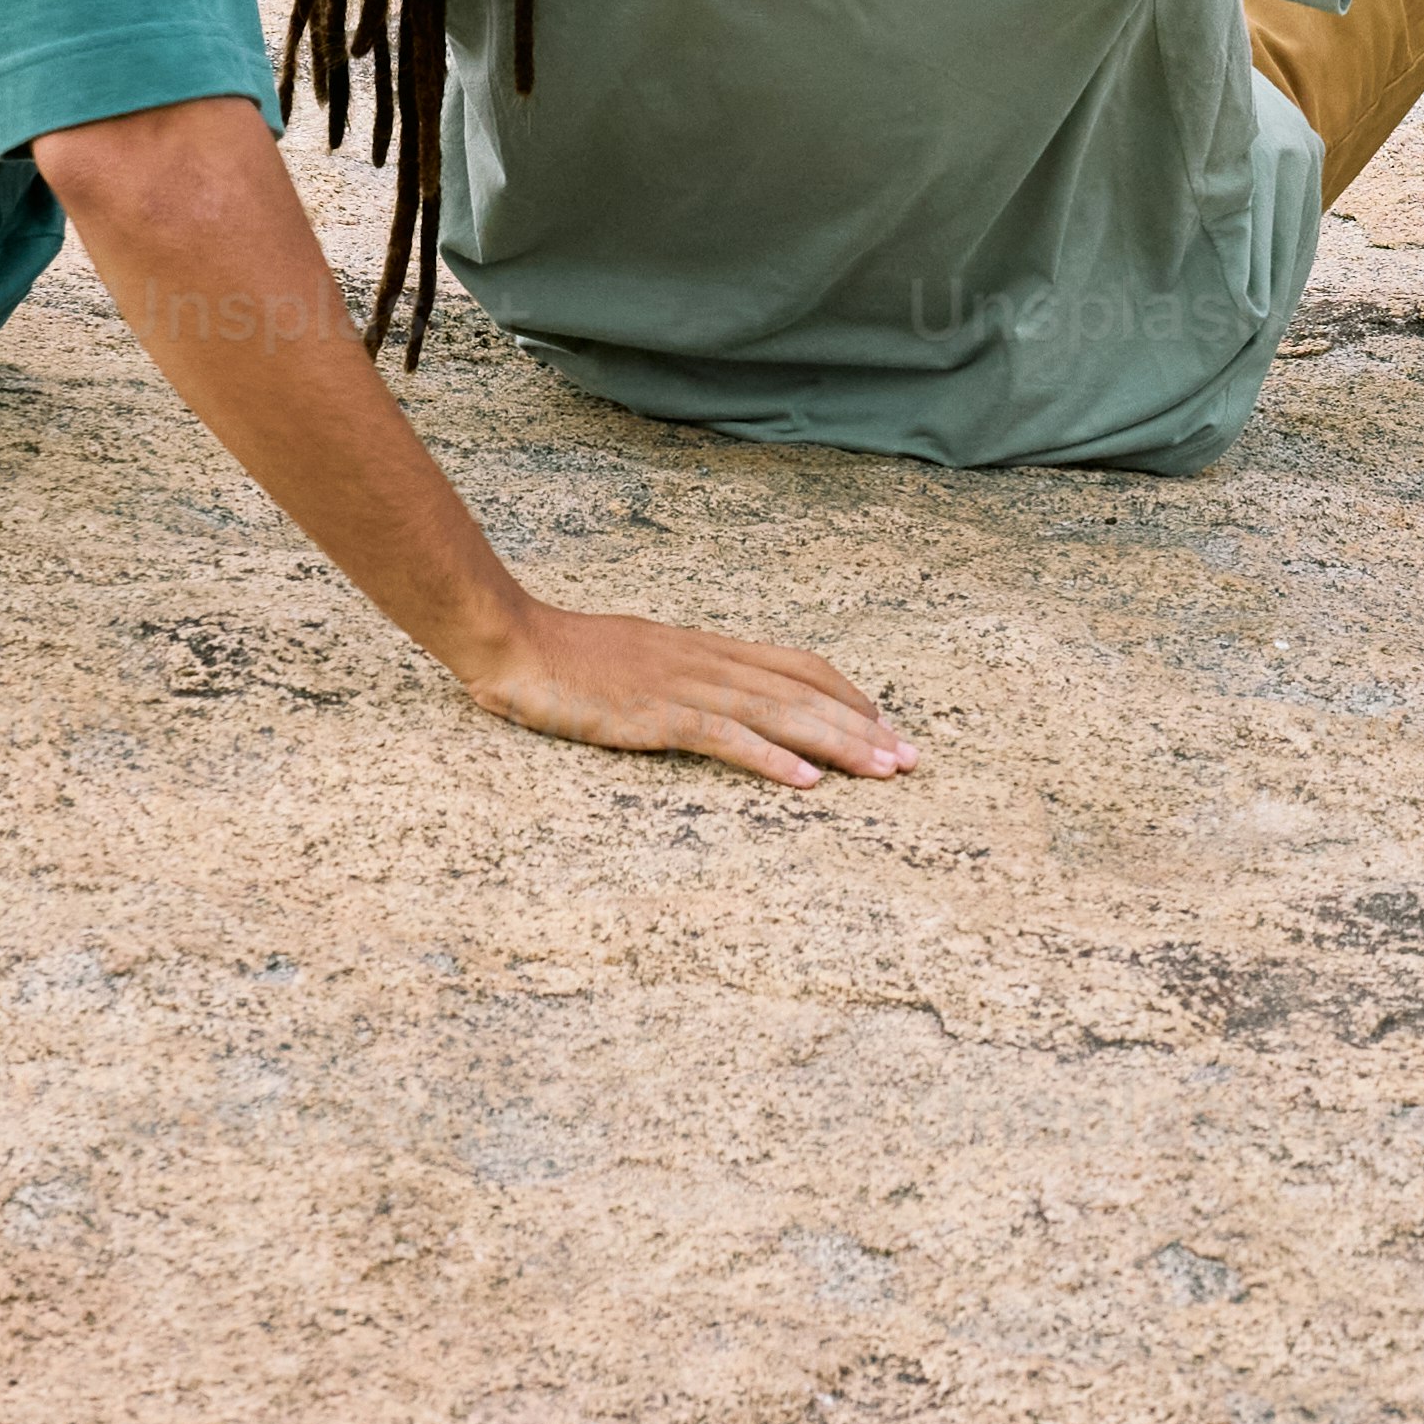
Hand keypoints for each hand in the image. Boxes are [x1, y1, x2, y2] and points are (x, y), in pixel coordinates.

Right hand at [439, 590, 912, 787]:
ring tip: (884, 770)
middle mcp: (709, 662)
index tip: (885, 721)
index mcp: (707, 649)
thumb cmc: (568, 655)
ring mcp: (684, 687)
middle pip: (804, 693)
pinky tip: (806, 782)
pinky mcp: (655, 716)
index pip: (797, 665)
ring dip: (839, 744)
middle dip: (864, 727)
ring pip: (781, 714)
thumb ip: (683, 673)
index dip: (847, 693)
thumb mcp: (642, 658)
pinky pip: (725, 737)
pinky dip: (771, 758)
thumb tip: (719, 695)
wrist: (512, 641)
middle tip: (911, 759)